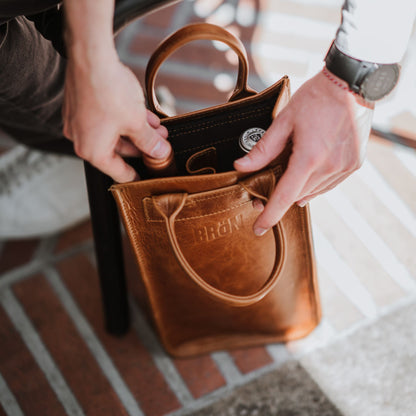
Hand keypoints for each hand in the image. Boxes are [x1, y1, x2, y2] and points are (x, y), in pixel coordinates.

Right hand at [63, 50, 168, 182]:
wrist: (90, 56)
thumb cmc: (110, 92)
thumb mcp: (136, 122)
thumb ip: (149, 142)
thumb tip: (160, 153)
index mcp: (93, 151)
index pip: (119, 173)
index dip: (137, 176)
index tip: (148, 177)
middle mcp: (82, 140)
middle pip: (118, 152)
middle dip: (143, 146)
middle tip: (161, 143)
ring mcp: (79, 122)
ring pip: (113, 134)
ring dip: (137, 132)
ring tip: (157, 128)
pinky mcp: (81, 106)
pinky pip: (105, 120)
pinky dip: (124, 120)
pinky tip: (144, 115)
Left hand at [234, 70, 373, 234]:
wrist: (352, 83)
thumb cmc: (317, 98)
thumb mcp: (284, 121)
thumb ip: (263, 149)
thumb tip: (242, 167)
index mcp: (309, 158)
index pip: (285, 196)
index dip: (270, 215)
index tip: (259, 228)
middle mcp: (330, 167)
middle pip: (297, 195)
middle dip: (280, 198)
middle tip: (263, 191)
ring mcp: (345, 167)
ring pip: (313, 192)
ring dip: (297, 190)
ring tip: (286, 176)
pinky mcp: (354, 164)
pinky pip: (328, 184)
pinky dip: (314, 184)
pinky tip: (306, 175)